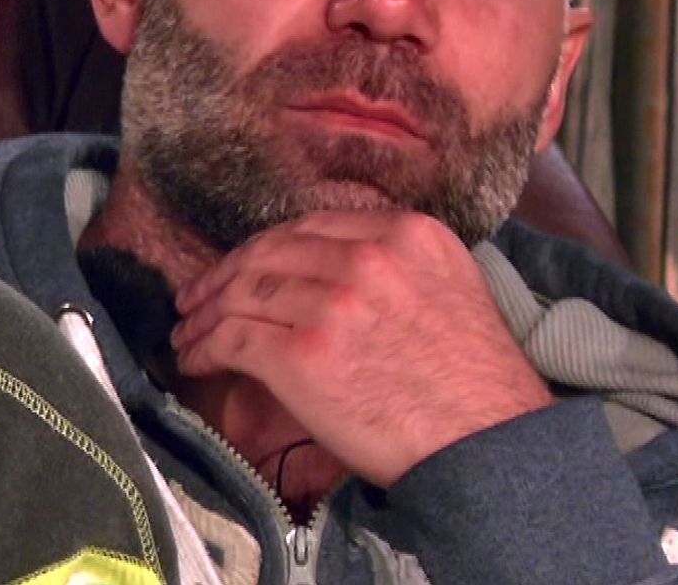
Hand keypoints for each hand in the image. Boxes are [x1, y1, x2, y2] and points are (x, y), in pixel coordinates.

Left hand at [169, 211, 553, 487]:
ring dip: (205, 314)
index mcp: (407, 235)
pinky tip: (195, 360)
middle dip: (223, 275)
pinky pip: (231, 339)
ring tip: (187, 332)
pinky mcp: (300, 355)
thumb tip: (328, 275)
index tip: (242, 266)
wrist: (491, 449)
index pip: (310, 228)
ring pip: (241, 294)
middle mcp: (367, 259)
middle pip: (268, 254)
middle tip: (196, 297)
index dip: (265, 248)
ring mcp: (330, 305)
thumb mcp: (450, 293)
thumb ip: (395, 269)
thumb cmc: (477, 388)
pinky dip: (203, 348)